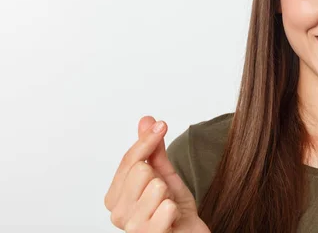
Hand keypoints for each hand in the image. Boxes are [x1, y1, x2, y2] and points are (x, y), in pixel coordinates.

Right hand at [104, 116, 210, 232]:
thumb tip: (146, 120)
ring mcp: (131, 227)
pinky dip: (175, 211)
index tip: (161, 125)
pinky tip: (172, 221)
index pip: (129, 159)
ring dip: (169, 196)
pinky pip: (167, 207)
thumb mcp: (164, 174)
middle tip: (165, 195)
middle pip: (140, 170)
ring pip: (156, 186)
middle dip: (160, 178)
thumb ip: (153, 150)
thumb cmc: (174, 210)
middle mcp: (117, 213)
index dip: (147, 140)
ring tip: (168, 208)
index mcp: (115, 196)